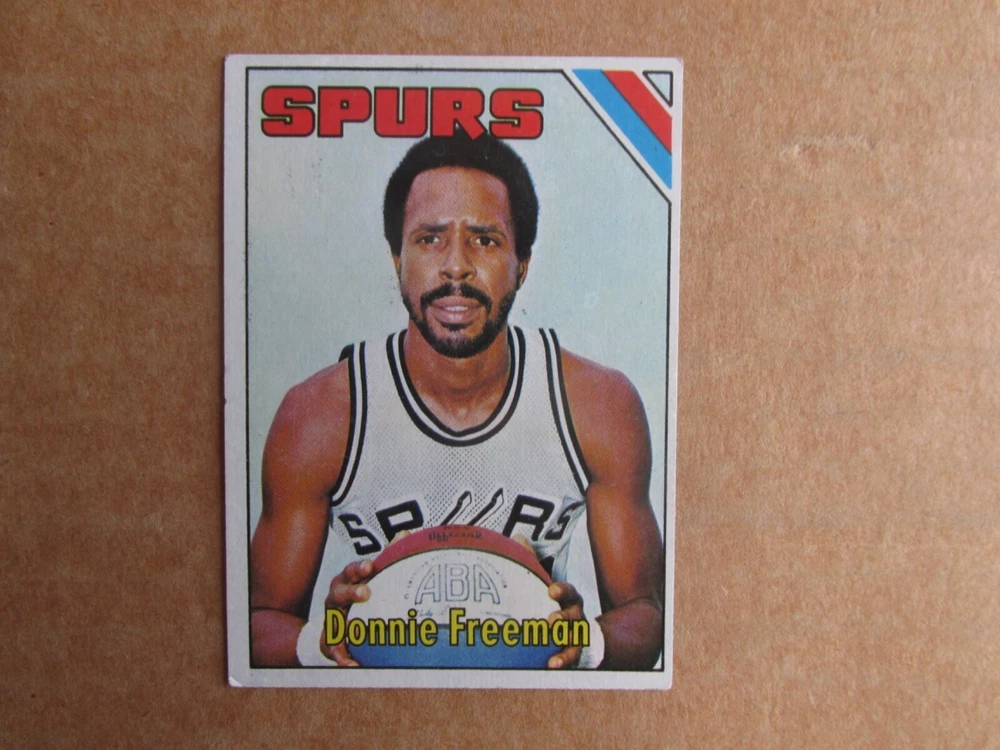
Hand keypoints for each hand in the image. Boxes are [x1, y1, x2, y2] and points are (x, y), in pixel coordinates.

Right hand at [317, 531, 409, 665]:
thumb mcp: (373, 576)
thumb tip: (406, 534)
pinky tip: (353, 665)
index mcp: (348, 581)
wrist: (338, 623)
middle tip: (366, 593)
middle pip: (338, 591)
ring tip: (351, 631)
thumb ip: (389, 556)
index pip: (352, 571)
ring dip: (341, 626)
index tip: (370, 567)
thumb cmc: (361, 593)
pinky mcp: (331, 642)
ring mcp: (332, 619)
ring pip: (332, 621)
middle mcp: (336, 598)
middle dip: (351, 591)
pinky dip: (342, 659)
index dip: (359, 569)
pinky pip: (334, 651)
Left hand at [510, 534, 585, 669]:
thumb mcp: (541, 582)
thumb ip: (531, 562)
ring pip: (575, 640)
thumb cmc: (550, 602)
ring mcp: (576, 635)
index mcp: (568, 598)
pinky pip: (570, 658)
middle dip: (564, 619)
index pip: (569, 592)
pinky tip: (551, 665)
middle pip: (574, 616)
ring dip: (566, 647)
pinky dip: (563, 661)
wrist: (573, 628)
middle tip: (550, 621)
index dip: (562, 590)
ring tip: (554, 656)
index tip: (550, 591)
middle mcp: (575, 616)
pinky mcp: (572, 652)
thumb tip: (518, 538)